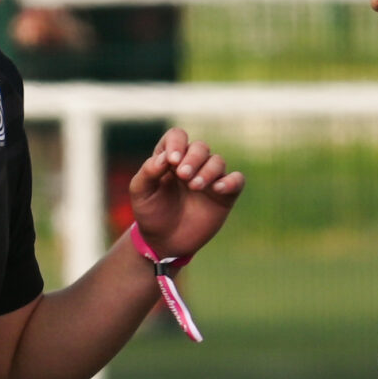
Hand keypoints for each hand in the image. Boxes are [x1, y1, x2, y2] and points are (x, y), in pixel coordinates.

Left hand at [127, 127, 243, 260]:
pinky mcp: (225, 195)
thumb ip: (148, 171)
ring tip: (195, 187)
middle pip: (200, 147)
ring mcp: (210, 179)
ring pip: (217, 161)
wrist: (164, 242)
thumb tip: (165, 157)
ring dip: (208, 170)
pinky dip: (231, 181)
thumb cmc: (151, 213)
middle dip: (193, 158)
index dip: (177, 143)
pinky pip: (237, 180)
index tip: (172, 161)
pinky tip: (218, 189)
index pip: (177, 136)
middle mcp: (192, 164)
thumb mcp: (140, 193)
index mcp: (171, 159)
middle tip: (183, 176)